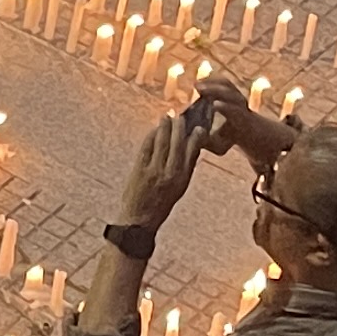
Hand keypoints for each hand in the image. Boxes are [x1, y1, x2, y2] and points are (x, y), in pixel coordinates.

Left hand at [113, 106, 203, 226]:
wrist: (139, 220)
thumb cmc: (160, 203)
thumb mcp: (179, 188)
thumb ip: (185, 168)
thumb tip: (192, 146)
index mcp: (183, 178)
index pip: (192, 152)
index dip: (196, 137)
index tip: (197, 126)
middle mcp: (170, 173)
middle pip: (177, 143)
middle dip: (179, 127)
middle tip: (180, 116)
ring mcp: (154, 170)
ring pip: (162, 142)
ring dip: (164, 126)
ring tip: (167, 117)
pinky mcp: (139, 169)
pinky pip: (146, 147)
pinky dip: (151, 135)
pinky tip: (154, 129)